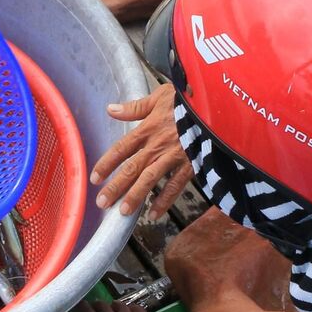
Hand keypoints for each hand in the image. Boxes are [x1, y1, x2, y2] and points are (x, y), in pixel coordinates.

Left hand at [90, 83, 191, 220]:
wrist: (217, 106)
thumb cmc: (187, 100)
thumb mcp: (159, 97)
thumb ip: (134, 107)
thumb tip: (110, 109)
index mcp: (148, 128)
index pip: (121, 148)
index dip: (107, 164)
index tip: (94, 178)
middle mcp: (157, 145)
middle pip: (132, 168)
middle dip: (116, 186)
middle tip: (102, 202)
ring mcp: (174, 156)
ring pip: (150, 179)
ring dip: (135, 196)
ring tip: (123, 211)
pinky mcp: (191, 164)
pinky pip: (176, 185)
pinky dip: (165, 200)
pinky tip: (154, 213)